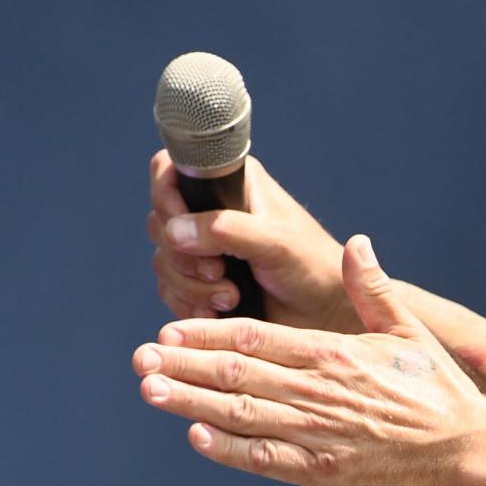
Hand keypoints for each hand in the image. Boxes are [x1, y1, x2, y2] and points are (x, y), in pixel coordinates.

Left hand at [133, 235, 485, 485]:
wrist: (472, 450)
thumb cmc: (441, 392)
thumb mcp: (410, 332)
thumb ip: (373, 290)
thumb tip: (356, 243)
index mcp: (337, 354)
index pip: (257, 340)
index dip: (208, 336)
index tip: (171, 331)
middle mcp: (321, 392)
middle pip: (237, 375)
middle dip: (183, 365)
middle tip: (141, 359)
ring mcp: (320, 434)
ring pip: (241, 414)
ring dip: (190, 402)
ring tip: (151, 390)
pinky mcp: (325, 473)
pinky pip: (265, 459)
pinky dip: (228, 448)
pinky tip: (197, 436)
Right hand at [146, 150, 358, 330]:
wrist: (326, 314)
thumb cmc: (313, 267)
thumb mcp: (275, 241)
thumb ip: (226, 230)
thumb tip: (175, 230)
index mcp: (231, 184)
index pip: (169, 171)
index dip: (165, 198)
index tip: (182, 227)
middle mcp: (211, 211)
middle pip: (159, 223)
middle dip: (184, 256)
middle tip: (220, 272)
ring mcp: (203, 248)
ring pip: (163, 261)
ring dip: (191, 286)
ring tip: (232, 296)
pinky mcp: (201, 281)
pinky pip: (170, 290)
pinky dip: (189, 303)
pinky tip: (220, 310)